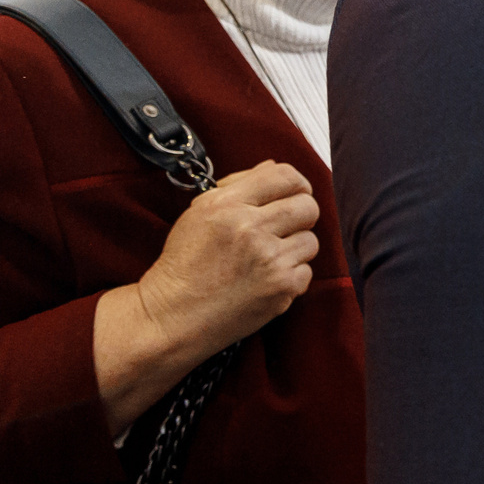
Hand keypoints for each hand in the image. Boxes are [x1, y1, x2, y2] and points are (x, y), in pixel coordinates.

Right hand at [94, 162, 319, 434]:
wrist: (172, 316)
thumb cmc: (184, 264)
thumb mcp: (199, 214)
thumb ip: (237, 186)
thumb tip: (272, 167)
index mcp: (227, 204)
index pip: (285, 176)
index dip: (295, 184)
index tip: (293, 193)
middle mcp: (251, 228)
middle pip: (308, 206)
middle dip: (300, 215)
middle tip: (285, 227)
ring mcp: (270, 260)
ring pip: (311, 240)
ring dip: (294, 248)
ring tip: (269, 258)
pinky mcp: (282, 288)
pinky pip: (306, 272)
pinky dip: (291, 276)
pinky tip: (266, 280)